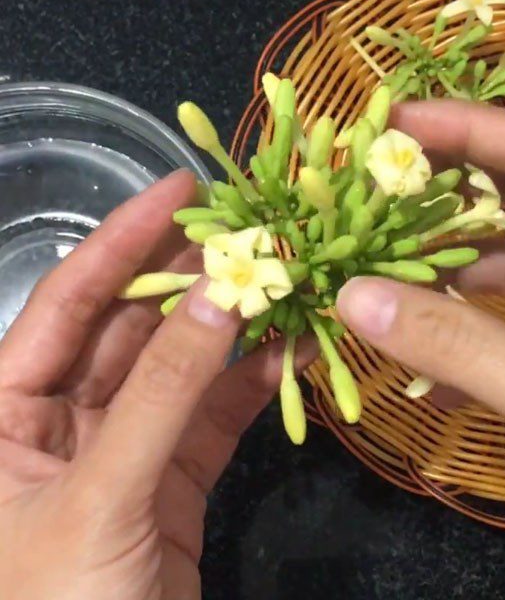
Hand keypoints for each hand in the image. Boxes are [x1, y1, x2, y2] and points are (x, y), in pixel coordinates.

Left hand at [0, 171, 313, 599]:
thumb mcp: (99, 497)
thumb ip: (162, 393)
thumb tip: (225, 296)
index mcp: (2, 411)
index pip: (68, 301)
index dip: (125, 239)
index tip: (184, 188)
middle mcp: (57, 419)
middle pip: (132, 326)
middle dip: (195, 280)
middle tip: (256, 234)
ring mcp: (121, 448)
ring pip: (182, 367)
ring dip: (234, 329)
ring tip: (288, 283)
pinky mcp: (172, 480)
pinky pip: (213, 415)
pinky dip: (254, 385)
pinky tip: (294, 351)